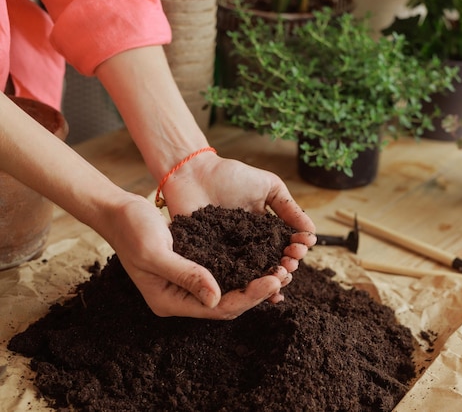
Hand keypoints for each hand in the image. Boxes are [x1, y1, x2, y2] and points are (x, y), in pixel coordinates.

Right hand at [104, 194, 306, 318]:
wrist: (119, 211)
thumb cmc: (132, 229)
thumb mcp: (157, 252)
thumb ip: (185, 274)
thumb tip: (216, 299)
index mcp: (169, 301)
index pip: (217, 309)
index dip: (248, 296)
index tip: (273, 280)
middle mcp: (179, 298)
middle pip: (226, 304)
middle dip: (256, 291)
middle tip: (283, 275)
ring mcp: (186, 284)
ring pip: (227, 291)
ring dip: (252, 282)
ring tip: (279, 270)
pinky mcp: (192, 268)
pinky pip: (222, 275)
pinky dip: (242, 270)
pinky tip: (260, 260)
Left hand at [161, 151, 316, 272]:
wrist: (193, 173)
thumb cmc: (231, 176)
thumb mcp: (269, 186)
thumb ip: (289, 207)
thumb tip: (312, 232)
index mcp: (266, 230)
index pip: (287, 245)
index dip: (297, 248)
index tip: (302, 245)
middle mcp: (251, 246)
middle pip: (275, 263)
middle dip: (288, 266)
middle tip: (290, 261)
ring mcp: (232, 255)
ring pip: (257, 275)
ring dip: (273, 279)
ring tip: (281, 275)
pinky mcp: (212, 262)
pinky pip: (230, 279)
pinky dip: (246, 287)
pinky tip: (261, 292)